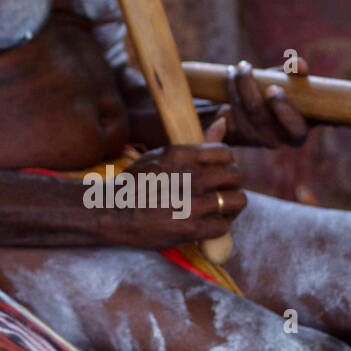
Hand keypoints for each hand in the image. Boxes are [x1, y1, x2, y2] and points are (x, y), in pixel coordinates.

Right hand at [110, 118, 245, 249]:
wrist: (112, 211)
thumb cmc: (136, 182)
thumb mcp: (161, 155)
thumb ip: (196, 144)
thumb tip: (224, 122)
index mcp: (180, 154)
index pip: (225, 153)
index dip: (225, 163)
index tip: (217, 171)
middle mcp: (189, 176)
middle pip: (236, 176)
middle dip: (231, 183)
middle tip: (220, 191)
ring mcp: (192, 203)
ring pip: (237, 201)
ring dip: (230, 206)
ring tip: (217, 209)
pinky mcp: (191, 228)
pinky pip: (224, 226)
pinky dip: (217, 226)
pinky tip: (205, 224)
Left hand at [219, 58, 324, 147]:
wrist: (268, 108)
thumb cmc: (289, 94)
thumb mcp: (296, 84)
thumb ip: (298, 74)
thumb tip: (298, 64)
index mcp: (298, 133)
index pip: (294, 127)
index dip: (283, 109)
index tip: (273, 88)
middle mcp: (278, 141)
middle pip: (260, 117)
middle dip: (249, 89)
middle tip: (245, 67)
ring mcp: (257, 140)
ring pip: (241, 115)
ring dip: (235, 88)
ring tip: (236, 67)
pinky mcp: (239, 135)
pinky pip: (229, 116)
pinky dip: (229, 93)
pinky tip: (229, 76)